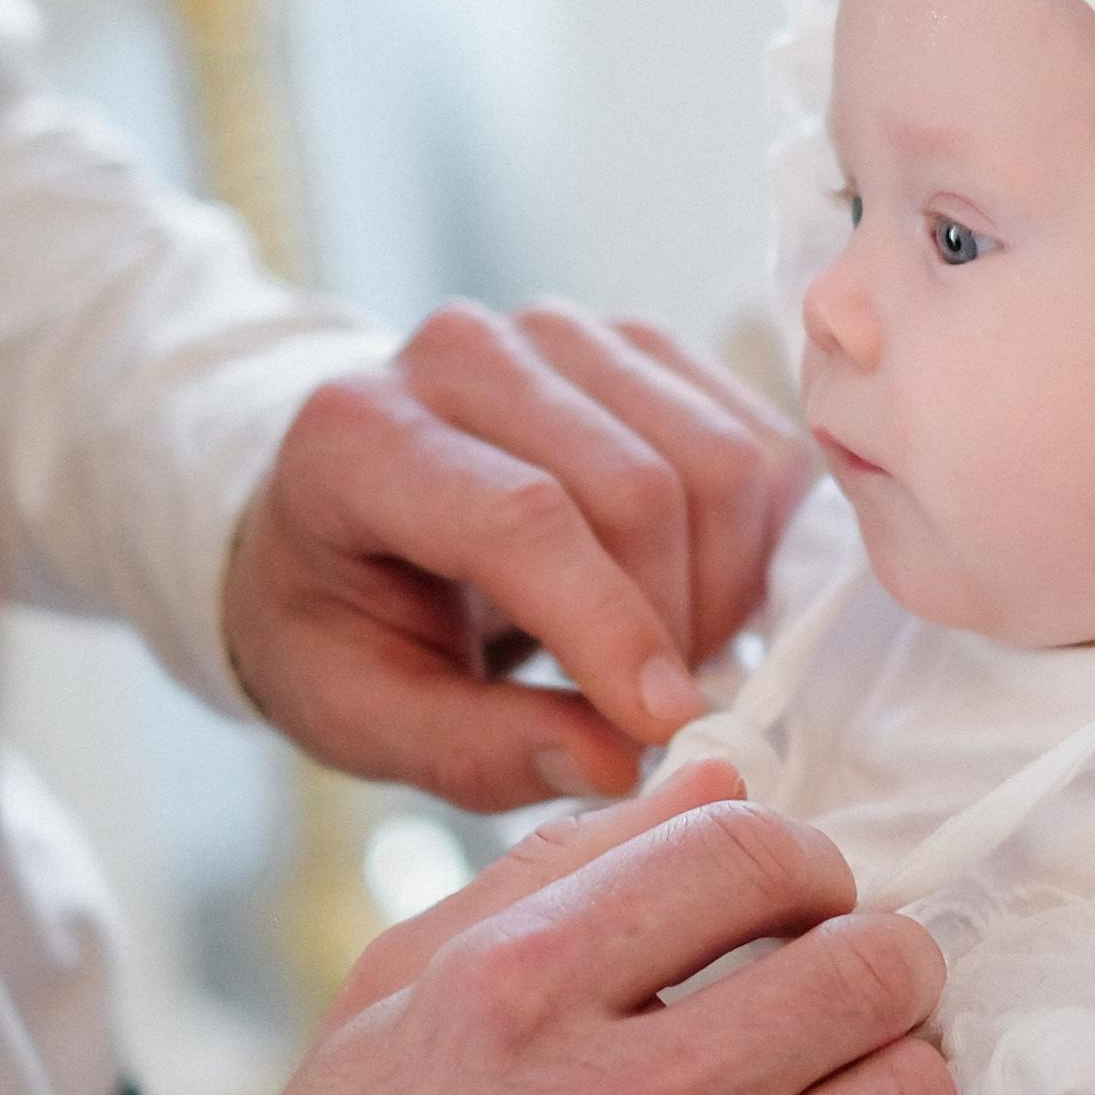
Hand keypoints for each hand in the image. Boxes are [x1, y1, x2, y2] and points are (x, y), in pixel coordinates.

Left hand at [223, 302, 813, 808]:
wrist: (346, 511)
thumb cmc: (340, 619)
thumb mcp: (360, 715)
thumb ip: (475, 748)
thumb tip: (615, 762)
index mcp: (361, 436)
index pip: (521, 515)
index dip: (608, 623)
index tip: (665, 726)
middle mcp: (462, 352)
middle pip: (638, 487)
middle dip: (675, 624)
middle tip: (653, 713)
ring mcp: (559, 332)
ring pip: (716, 457)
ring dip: (724, 585)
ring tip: (665, 649)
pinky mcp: (637, 340)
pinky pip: (754, 438)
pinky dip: (753, 538)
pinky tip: (692, 589)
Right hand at [241, 781, 975, 1094]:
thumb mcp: (406, 984)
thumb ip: (565, 863)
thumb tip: (724, 774)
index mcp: (518, 992)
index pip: (748, 855)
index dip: (804, 861)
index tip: (802, 899)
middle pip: (863, 972)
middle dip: (881, 958)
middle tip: (857, 984)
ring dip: (903, 1078)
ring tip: (856, 1090)